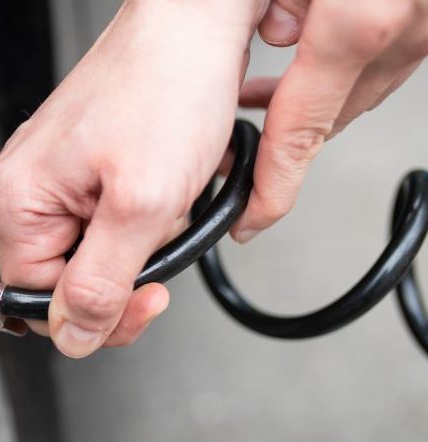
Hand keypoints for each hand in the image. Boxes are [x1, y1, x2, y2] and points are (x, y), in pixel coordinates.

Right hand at [0, 1, 258, 356]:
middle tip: (160, 229)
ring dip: (140, 241)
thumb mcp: (140, 204)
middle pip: (65, 283)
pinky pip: (105, 224)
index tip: (148, 295)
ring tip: (163, 194)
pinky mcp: (80, 170)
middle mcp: (21, 193)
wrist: (193, 26)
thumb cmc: (164, 87)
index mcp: (15, 203)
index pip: (37, 303)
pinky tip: (160, 186)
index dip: (97, 314)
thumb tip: (71, 337)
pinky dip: (142, 217)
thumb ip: (100, 284)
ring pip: (92, 256)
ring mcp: (50, 181)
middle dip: (124, 271)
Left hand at [232, 0, 427, 241]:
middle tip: (231, 147)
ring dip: (310, 97)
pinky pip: (385, 56)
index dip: (271, 188)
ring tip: (255, 96)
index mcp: (363, 22)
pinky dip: (343, 65)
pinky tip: (310, 49)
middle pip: (331, 116)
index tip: (250, 221)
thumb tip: (276, 31)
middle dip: (280, 136)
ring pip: (361, 88)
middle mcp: (407, 33)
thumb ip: (287, 2)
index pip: (300, 131)